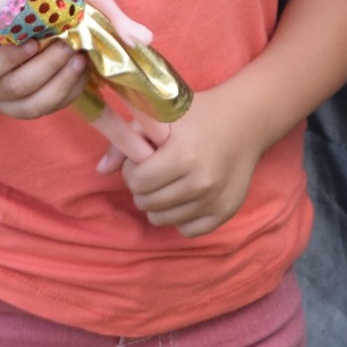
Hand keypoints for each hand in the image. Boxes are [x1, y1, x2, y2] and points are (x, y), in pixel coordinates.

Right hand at [0, 26, 89, 121]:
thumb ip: (19, 3)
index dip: (11, 58)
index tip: (34, 41)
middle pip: (17, 86)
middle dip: (47, 66)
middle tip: (68, 44)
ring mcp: (5, 106)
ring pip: (35, 105)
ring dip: (62, 82)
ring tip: (80, 60)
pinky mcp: (24, 112)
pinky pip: (49, 110)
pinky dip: (69, 93)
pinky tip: (83, 73)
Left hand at [117, 102, 261, 237]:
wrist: (246, 120)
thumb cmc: (198, 115)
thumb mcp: (160, 116)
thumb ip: (128, 140)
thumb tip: (101, 170)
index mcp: (183, 155)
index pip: (136, 182)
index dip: (133, 170)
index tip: (143, 158)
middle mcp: (200, 181)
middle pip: (146, 203)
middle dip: (144, 187)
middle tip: (156, 169)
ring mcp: (214, 200)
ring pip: (163, 220)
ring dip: (159, 203)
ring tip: (170, 181)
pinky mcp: (226, 212)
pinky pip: (187, 230)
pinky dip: (181, 216)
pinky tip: (186, 194)